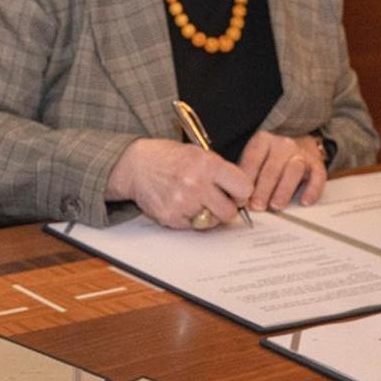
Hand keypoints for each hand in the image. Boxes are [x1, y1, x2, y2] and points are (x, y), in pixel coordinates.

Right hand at [105, 138, 252, 229]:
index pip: (244, 188)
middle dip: (226, 208)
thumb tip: (243, 192)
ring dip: (208, 215)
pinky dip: (189, 218)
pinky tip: (180, 204)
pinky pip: (192, 226)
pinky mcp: (171, 217)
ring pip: (211, 222)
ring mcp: (183, 203)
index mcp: (207, 164)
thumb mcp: (198, 153)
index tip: (236, 193)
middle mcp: (196, 184)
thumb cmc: (169, 158)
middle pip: (229, 212)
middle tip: (217, 201)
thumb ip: (220, 171)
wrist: (136, 165)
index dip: (241, 193)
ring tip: (195, 201)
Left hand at [237, 131, 327, 211]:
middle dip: (263, 189)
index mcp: (263, 141)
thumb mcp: (255, 159)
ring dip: (283, 190)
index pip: (253, 159)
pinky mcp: (317, 164)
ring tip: (276, 206)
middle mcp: (283, 144)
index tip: (241, 199)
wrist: (300, 142)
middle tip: (257, 206)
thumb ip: (246, 175)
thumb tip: (236, 199)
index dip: (246, 181)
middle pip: (272, 168)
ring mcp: (301, 153)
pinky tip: (304, 202)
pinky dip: (312, 190)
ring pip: (293, 171)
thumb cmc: (271, 157)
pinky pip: (317, 177)